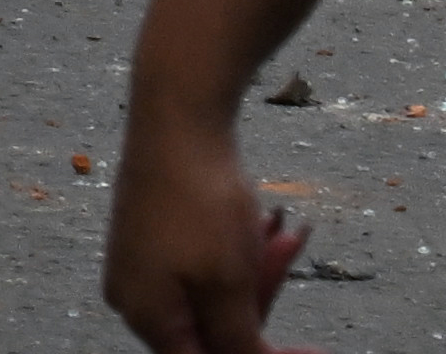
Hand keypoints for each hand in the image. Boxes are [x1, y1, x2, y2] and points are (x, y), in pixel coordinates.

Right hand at [93, 98, 306, 352]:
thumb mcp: (228, 286)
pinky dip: (241, 254)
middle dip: (263, 301)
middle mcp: (135, 296)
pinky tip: (265, 224)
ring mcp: (145, 264)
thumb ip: (238, 344)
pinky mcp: (156, 236)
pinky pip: (208, 266)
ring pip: (216, 295)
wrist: (178, 115)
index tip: (310, 351)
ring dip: (258, 273)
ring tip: (283, 234)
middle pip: (213, 332)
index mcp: (145, 315)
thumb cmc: (199, 200)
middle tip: (289, 256)